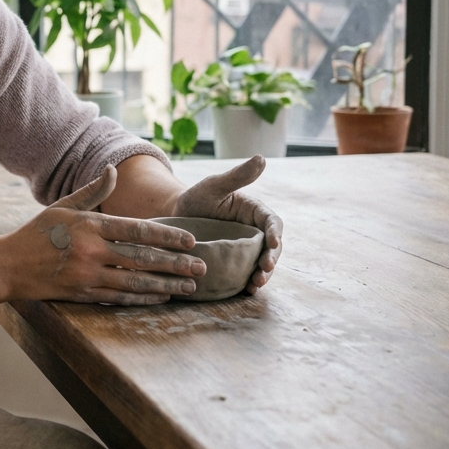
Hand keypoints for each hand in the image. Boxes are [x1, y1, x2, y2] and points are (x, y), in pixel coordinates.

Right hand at [4, 166, 206, 305]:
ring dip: (166, 285)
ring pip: (135, 281)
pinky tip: (161, 298)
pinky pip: (120, 297)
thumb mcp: (63, 206)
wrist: (8, 266)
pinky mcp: (83, 294)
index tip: (190, 240)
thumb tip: (114, 170)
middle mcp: (91, 251)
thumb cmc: (37, 233)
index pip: (136, 230)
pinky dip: (143, 298)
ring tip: (189, 287)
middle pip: (142, 258)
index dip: (166, 236)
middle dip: (175, 264)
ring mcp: (87, 276)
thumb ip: (92, 190)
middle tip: (201, 267)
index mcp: (89, 226)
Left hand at [169, 155, 281, 293]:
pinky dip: (249, 282)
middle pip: (271, 247)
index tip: (272, 243)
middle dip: (271, 259)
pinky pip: (246, 273)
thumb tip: (262, 158)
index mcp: (253, 211)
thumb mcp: (213, 186)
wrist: (173, 219)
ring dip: (263, 274)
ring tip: (256, 284)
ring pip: (262, 262)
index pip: (272, 222)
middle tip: (264, 270)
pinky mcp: (235, 262)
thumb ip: (237, 176)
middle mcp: (253, 231)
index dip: (275, 233)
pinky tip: (246, 290)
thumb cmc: (194, 199)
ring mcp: (244, 248)